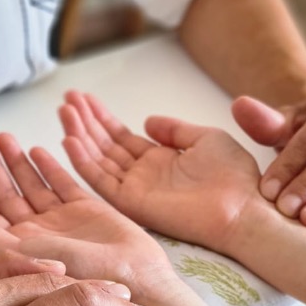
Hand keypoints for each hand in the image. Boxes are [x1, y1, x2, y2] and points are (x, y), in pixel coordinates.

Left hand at [0, 129, 177, 298]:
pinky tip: (37, 151)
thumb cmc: (81, 276)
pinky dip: (50, 167)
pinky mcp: (86, 210)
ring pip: (32, 185)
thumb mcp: (28, 257)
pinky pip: (63, 184)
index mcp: (18, 247)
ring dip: (17, 162)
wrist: (131, 278)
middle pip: (6, 193)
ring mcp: (61, 221)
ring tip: (4, 138)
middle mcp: (37, 233)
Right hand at [58, 91, 261, 251]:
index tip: (83, 98)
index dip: (102, 117)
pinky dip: (83, 161)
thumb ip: (174, 130)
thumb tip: (147, 121)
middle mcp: (143, 175)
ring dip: (79, 135)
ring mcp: (136, 189)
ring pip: (98, 159)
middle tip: (66, 99)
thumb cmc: (233, 176)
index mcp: (160, 160)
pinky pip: (100, 181)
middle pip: (104, 145)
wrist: (242, 207)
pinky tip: (69, 139)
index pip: (122, 137)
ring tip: (63, 111)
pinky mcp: (132, 203)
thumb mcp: (205, 139)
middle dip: (85, 121)